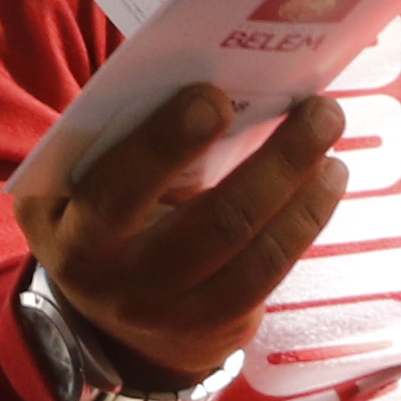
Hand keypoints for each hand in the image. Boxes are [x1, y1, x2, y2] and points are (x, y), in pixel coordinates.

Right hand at [10, 83, 343, 390]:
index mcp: (72, 234)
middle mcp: (119, 285)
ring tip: (329, 134)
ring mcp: (172, 315)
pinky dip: (305, 221)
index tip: (214, 97)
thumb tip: (203, 71)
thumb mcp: (80, 185)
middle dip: (273, 163)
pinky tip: (327, 179)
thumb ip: (117, 140)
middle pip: (210, 226)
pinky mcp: (216, 329)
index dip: (164, 145)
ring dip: (304, 190)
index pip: (116, 192)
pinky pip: (270, 275)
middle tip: (318, 108)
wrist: (110, 319)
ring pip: (254, 255)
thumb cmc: (103, 213)